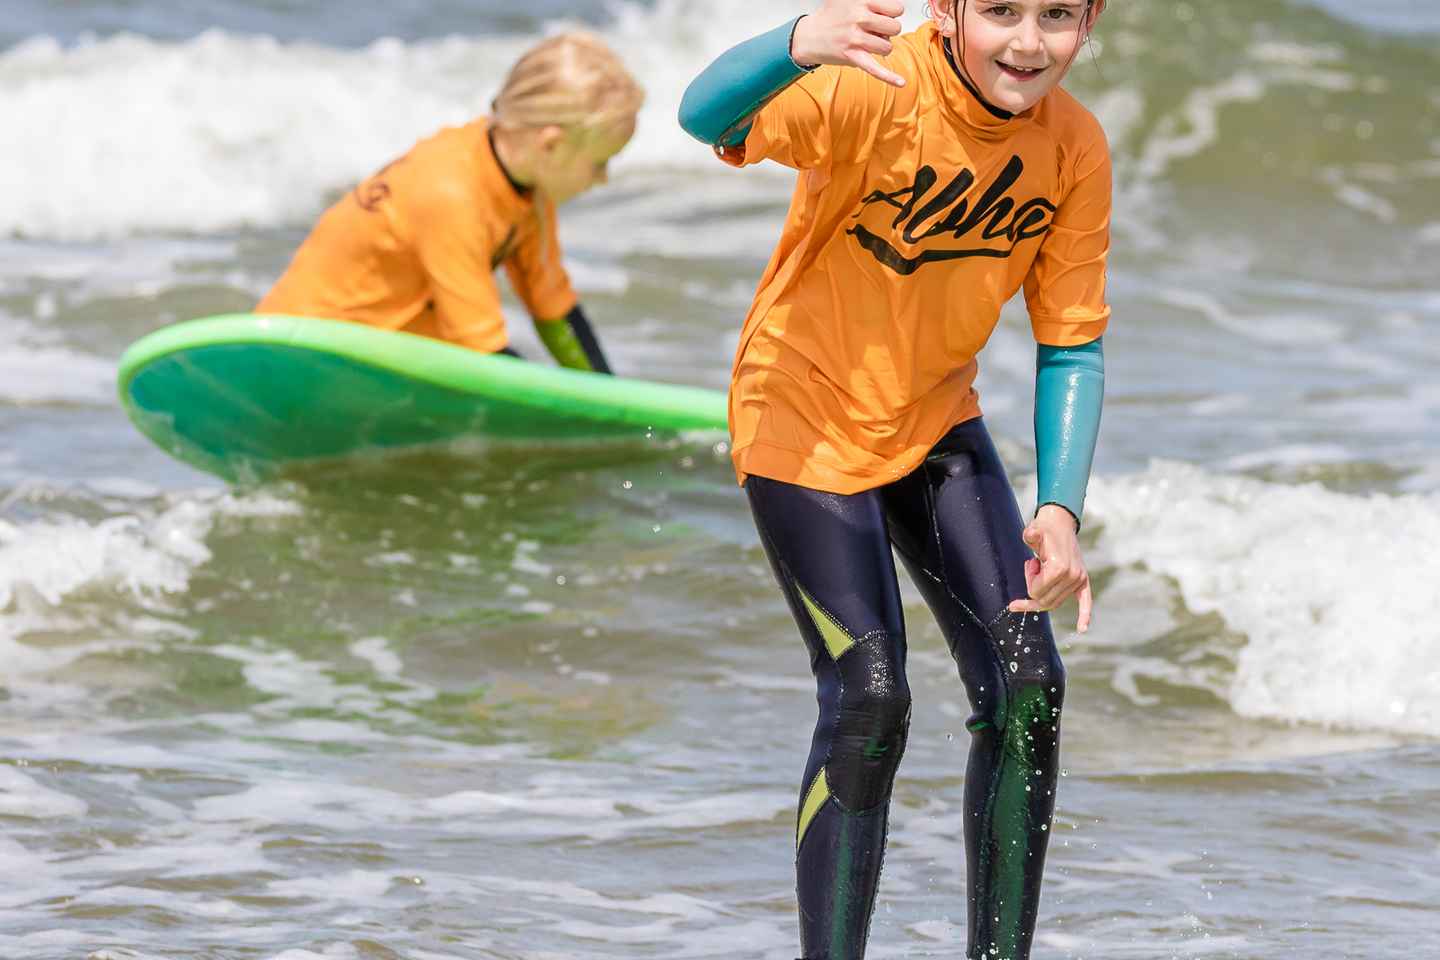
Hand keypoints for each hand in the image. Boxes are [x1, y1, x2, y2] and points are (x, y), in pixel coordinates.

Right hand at [790, 0, 906, 86]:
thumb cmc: (830, 17)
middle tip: (875, 31)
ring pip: (887, 47)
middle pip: (895, 27)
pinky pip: (875, 69)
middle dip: (888, 31)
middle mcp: (859, 18)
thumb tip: (890, 6)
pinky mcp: (852, 56)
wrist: (808, 36)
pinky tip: (901, 83)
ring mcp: (855, 38)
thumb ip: (868, 0)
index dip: (892, 14)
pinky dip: (889, 77)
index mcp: (861, 1)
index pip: (896, 8)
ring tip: (868, 43)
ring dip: (881, 47)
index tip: (882, 16)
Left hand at [1007, 504, 1094, 632]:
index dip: (1029, 579)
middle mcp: (1072, 576)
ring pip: (1055, 602)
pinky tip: (1082, 629)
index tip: (1030, 562)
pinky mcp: (1083, 580)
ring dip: (1044, 590)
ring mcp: (1079, 579)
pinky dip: (1084, 615)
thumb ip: (1031, 535)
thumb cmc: (1044, 529)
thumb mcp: (1033, 531)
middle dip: (1033, 587)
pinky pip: (1085, 601)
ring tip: (1042, 569)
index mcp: (1060, 568)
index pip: (1036, 592)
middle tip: (1034, 565)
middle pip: (1044, 600)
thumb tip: (1031, 535)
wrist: (1060, 522)